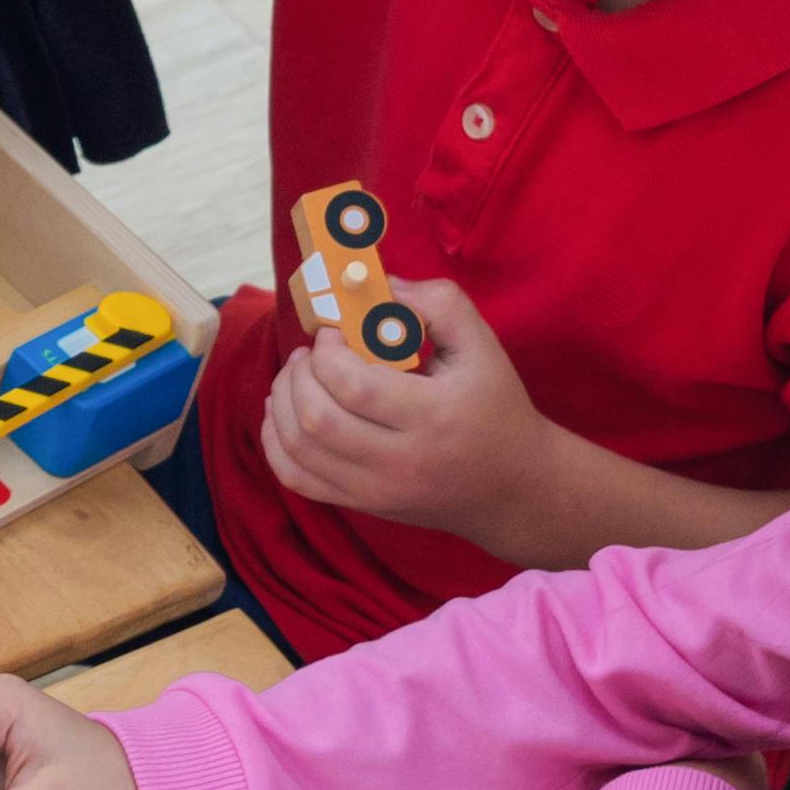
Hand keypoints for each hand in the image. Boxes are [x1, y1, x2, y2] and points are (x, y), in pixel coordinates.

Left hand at [247, 271, 568, 541]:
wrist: (513, 486)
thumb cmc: (494, 406)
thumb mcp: (482, 346)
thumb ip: (438, 304)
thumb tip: (377, 285)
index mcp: (434, 416)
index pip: (353, 386)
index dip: (328, 352)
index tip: (333, 331)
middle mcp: (402, 462)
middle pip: (317, 419)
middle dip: (299, 375)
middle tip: (311, 352)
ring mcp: (378, 490)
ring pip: (298, 449)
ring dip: (282, 402)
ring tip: (297, 375)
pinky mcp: (363, 504)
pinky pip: (297, 479)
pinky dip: (276, 443)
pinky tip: (285, 414)